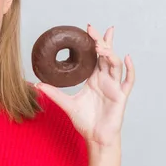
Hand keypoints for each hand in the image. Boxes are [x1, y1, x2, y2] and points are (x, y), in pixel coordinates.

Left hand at [36, 24, 134, 147]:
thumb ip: (53, 93)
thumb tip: (36, 85)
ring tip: (100, 47)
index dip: (94, 41)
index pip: (95, 55)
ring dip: (110, 53)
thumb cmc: (84, 121)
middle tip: (92, 29)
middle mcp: (105, 79)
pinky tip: (126, 58)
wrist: (95, 137)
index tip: (88, 29)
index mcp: (93, 78)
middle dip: (101, 40)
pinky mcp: (121, 96)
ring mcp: (114, 86)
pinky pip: (128, 80)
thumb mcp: (66, 104)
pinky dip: (129, 69)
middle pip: (106, 55)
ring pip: (115, 64)